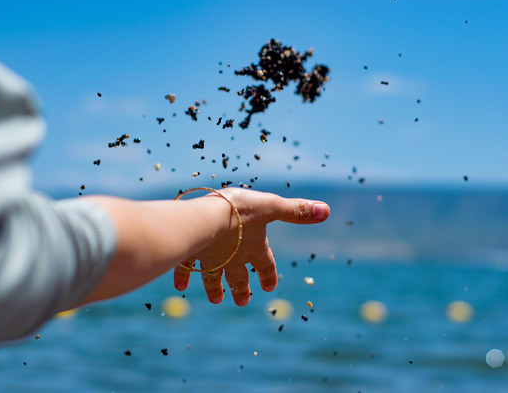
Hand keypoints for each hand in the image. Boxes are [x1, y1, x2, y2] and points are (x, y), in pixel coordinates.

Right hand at [173, 188, 329, 305]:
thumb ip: (296, 210)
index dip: (268, 276)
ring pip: (213, 277)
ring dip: (215, 288)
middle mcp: (233, 257)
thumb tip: (327, 210)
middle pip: (238, 277)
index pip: (265, 265)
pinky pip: (186, 266)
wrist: (207, 218)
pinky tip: (180, 287)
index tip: (268, 289)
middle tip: (243, 301)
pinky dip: (183, 276)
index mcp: (254, 247)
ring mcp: (211, 258)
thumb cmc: (241, 210)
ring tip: (216, 300)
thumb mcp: (271, 206)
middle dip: (241, 289)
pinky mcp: (191, 253)